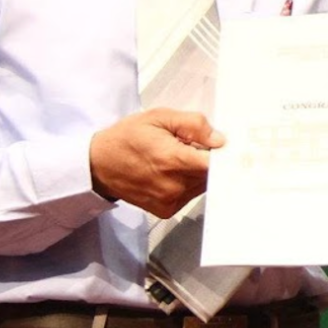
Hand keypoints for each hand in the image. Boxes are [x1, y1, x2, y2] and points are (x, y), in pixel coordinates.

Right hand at [88, 108, 219, 216]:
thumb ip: (193, 124)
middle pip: (211, 175)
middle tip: (195, 147)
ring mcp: (170, 201)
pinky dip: (188, 183)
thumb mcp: (159, 117)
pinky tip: (172, 172)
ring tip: (178, 158)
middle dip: (208, 160)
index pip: (215, 164)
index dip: (225, 155)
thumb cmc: (126, 138)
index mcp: (172, 160)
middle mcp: (173, 185)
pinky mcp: (166, 210)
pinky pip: (190, 195)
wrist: (98, 164)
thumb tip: (219, 139)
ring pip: (202, 185)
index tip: (228, 149)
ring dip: (198, 172)